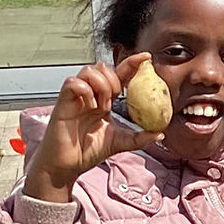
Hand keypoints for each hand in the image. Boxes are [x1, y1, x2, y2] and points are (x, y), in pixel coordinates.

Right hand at [23, 53, 163, 201]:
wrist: (67, 165)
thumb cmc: (88, 151)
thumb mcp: (120, 142)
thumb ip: (139, 138)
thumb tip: (160, 134)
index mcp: (105, 100)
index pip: (119, 74)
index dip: (132, 63)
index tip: (146, 58)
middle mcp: (91, 94)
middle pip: (103, 67)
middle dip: (114, 77)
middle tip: (116, 97)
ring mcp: (77, 97)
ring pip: (88, 70)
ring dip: (101, 84)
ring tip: (103, 105)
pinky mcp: (63, 102)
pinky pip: (72, 82)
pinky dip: (84, 89)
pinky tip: (90, 105)